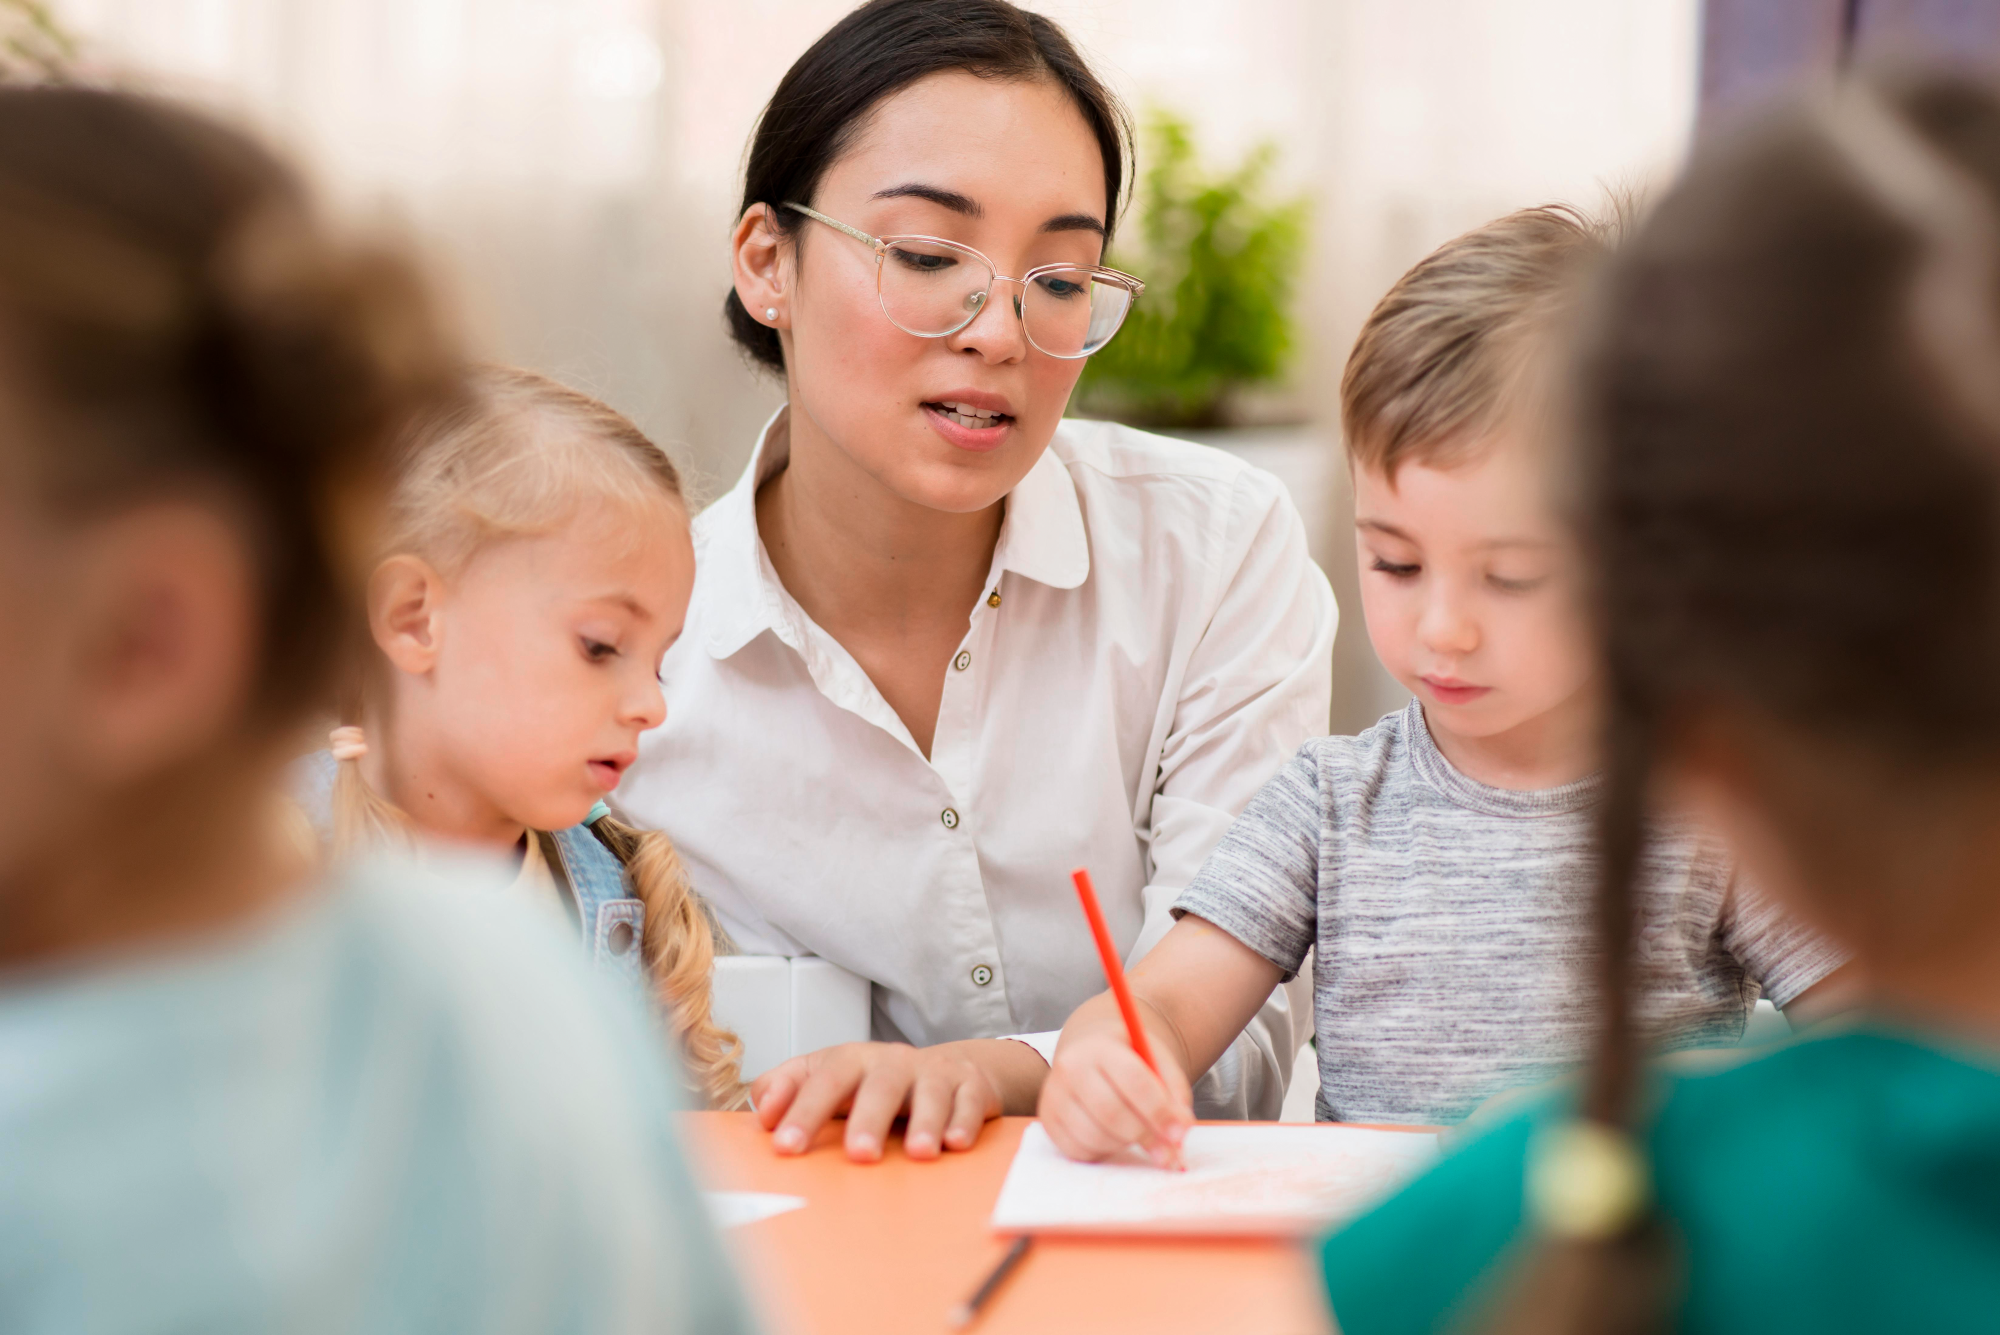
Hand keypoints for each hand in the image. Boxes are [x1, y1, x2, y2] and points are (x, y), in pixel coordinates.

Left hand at [751, 1039, 1034, 1162]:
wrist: (947, 1068)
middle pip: (880, 1084)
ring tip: (919, 1153)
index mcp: (852, 1060)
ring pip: (931, 1093)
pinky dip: (964, 1122)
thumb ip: (786, 1087)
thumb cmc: (875, 1082)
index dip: (804, 1111)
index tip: (786, 1146)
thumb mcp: (825, 1076)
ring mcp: (935, 1073)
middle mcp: (894, 1063)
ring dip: (926, 1122)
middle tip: (859, 1154)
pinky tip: (956, 1143)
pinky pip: (971, 1102)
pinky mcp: (971, 1087)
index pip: (824, 1081)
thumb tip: (763, 1109)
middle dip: (869, 1118)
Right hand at [1038, 1030, 1193, 1166]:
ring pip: (1095, 1136)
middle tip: (1167, 1150)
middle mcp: (1070, 1067)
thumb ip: (1174, 1091)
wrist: (1091, 1053)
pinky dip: (1103, 1152)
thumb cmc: (1128, 1058)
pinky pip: (1078, 1150)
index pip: (1134, 1081)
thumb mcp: (1157, 1060)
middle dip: (1145, 1136)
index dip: (1160, 1111)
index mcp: (1100, 1047)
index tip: (1180, 1133)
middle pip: (1112, 1112)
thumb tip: (1181, 1130)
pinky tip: (1113, 1136)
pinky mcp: (1048, 1121)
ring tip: (1136, 1133)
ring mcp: (1054, 1096)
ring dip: (1125, 1144)